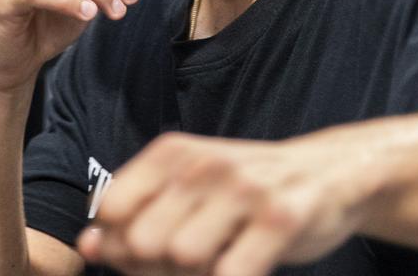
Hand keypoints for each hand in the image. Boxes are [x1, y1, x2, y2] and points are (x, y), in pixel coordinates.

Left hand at [77, 131, 381, 275]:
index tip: (147, 252)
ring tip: (219, 262)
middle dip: (157, 268)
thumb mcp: (187, 191)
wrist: (330, 173)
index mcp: (173, 153)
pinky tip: (242, 270)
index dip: (120, 245)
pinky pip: (232, 273)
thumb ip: (135, 218)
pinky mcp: (282, 218)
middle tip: (190, 264)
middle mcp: (204, 165)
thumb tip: (87, 246)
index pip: (112, 210)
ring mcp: (244, 190)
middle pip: (143, 241)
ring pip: (183, 257)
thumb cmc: (246, 191)